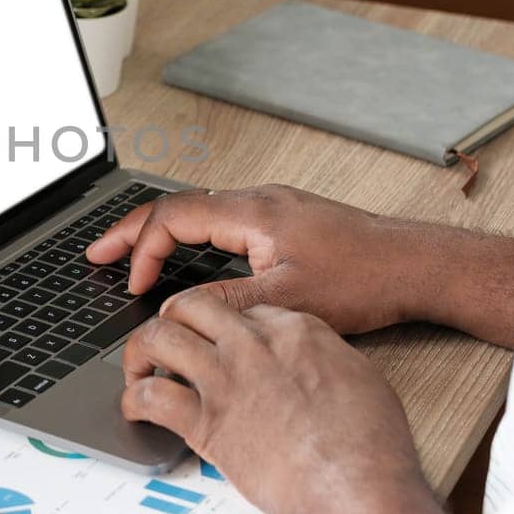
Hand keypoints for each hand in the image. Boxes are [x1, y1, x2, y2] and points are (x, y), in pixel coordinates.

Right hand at [86, 184, 513, 345]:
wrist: (416, 264)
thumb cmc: (366, 278)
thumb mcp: (289, 301)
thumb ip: (228, 305)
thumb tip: (179, 314)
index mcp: (252, 212)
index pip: (173, 217)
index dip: (142, 250)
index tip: (132, 285)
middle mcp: (257, 199)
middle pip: (176, 204)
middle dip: (131, 230)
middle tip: (97, 252)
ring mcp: (272, 205)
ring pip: (198, 208)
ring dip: (160, 231)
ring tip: (132, 254)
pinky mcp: (285, 218)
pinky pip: (221, 216)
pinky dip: (190, 234)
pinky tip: (187, 256)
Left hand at [121, 293, 465, 513]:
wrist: (356, 483)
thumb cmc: (369, 441)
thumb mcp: (359, 376)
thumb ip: (326, 359)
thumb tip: (314, 364)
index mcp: (295, 328)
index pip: (241, 306)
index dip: (222, 322)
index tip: (217, 336)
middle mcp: (253, 344)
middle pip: (193, 305)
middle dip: (174, 317)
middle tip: (168, 336)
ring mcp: (225, 379)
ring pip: (160, 338)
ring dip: (141, 351)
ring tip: (140, 367)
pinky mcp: (206, 422)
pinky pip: (152, 397)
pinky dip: (135, 400)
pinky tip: (136, 408)